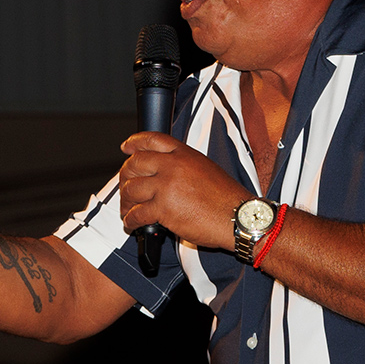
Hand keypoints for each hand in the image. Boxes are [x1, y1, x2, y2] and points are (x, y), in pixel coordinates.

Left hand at [119, 132, 248, 249]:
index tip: (126, 147)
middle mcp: (173, 166)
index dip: (135, 142)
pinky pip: (137, 213)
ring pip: (131, 189)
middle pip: (135, 164)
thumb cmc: (227, 199)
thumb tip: (164, 174)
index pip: (153, 140)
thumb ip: (184, 166)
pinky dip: (130, 220)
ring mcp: (166, 186)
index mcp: (185, 154)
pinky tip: (132, 224)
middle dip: (125, 177)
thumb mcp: (206, 169)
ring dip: (126, 202)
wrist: (239, 218)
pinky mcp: (163, 208)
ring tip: (128, 210)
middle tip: (126, 188)